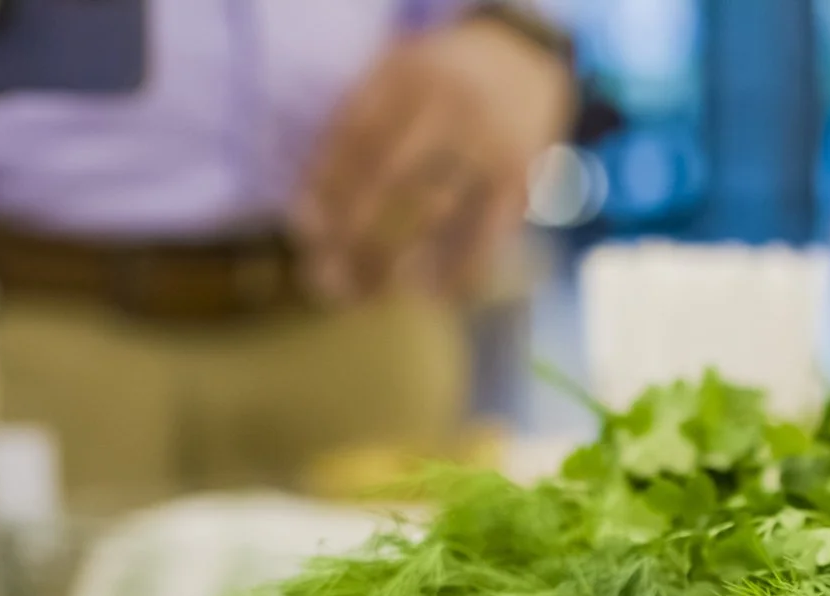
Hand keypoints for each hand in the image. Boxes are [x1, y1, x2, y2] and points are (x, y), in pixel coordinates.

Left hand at [290, 15, 573, 305]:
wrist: (526, 63)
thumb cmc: (439, 83)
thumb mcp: (394, 77)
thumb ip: (356, 124)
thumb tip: (310, 215)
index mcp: (406, 77)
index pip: (354, 136)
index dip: (324, 187)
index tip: (303, 233)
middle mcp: (449, 108)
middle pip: (388, 178)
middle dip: (353, 233)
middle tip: (324, 280)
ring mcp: (489, 147)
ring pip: (435, 216)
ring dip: (397, 264)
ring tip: (369, 297)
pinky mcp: (519, 183)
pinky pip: (486, 238)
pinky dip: (459, 274)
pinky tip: (434, 297)